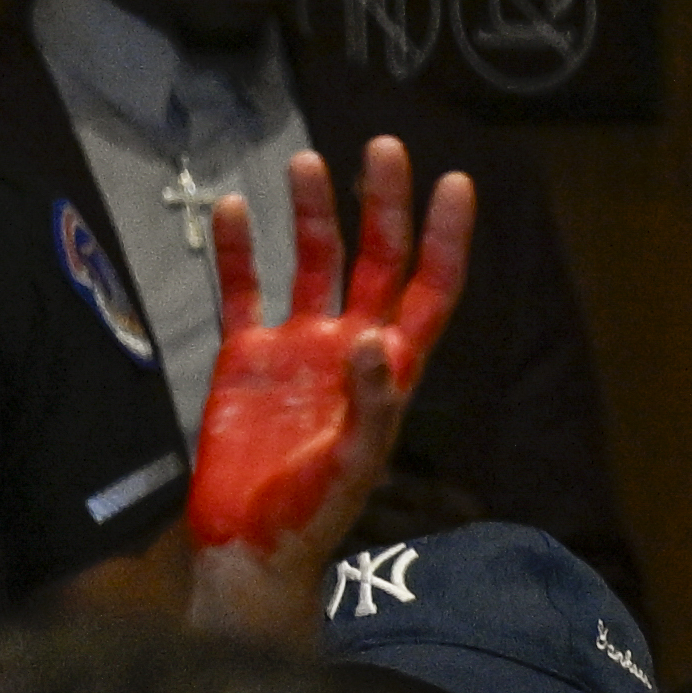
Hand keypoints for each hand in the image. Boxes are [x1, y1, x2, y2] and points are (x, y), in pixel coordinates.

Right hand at [188, 136, 472, 566]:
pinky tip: (237, 208)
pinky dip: (240, 250)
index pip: (428, 290)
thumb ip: (369, 405)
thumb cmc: (310, 516)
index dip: (445, 239)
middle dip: (382, 204)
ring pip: (312, 261)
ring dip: (313, 213)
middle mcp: (349, 346)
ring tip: (304, 162)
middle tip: (385, 147)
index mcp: (389, 371)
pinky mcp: (245, 355)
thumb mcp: (350, 464)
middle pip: (376, 259)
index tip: (454, 182)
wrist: (247, 545)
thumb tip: (373, 339)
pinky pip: (243, 288)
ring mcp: (297, 346)